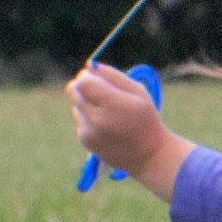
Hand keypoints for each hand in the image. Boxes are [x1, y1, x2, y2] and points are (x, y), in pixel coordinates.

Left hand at [68, 64, 191, 199]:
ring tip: (109, 112)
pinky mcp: (85, 140)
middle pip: (73, 91)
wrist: (148, 154)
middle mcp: (98, 118)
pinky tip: (107, 125)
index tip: (93, 75)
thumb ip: (114, 76)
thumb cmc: (146, 118)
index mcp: (114, 104)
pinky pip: (80, 120)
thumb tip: (90, 67)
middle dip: (81, 86)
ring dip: (87, 104)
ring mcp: (89, 131)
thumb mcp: (139, 93)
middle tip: (96, 88)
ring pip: (76, 105)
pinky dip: (89, 118)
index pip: (83, 82)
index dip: (86, 76)